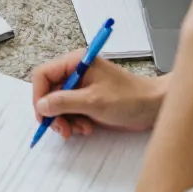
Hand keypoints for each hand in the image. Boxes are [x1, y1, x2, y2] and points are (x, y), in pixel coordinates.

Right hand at [31, 52, 165, 138]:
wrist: (153, 108)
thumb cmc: (130, 98)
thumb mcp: (94, 101)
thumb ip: (64, 102)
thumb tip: (41, 106)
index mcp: (75, 62)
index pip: (43, 75)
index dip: (39, 96)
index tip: (43, 115)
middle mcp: (75, 72)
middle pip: (48, 93)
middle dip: (54, 113)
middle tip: (62, 129)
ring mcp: (81, 87)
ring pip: (57, 105)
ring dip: (65, 121)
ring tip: (80, 129)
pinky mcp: (86, 100)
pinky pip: (69, 112)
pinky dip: (74, 123)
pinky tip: (86, 128)